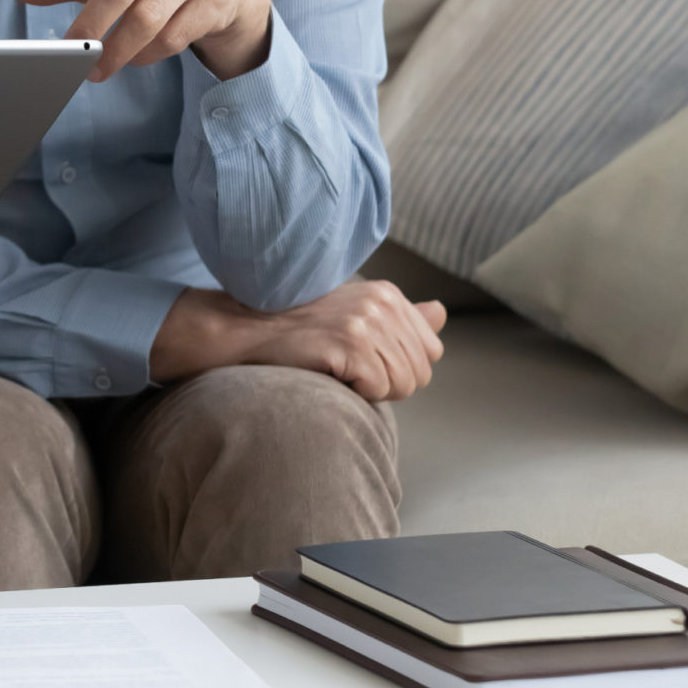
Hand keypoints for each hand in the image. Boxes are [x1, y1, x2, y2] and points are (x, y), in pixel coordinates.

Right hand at [151, 280, 447, 401]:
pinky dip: (357, 393)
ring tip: (337, 369)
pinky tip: (329, 373)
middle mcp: (381, 302)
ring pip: (403, 384)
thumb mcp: (356, 315)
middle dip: (387, 382)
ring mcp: (366, 322)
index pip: (431, 351)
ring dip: (372, 390)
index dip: (399, 367)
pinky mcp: (350, 344)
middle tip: (346, 367)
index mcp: (388, 294)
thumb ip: (402, 318)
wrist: (247, 331)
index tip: (362, 359)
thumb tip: (440, 312)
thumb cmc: (299, 329)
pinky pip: (379, 390)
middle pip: (420, 373)